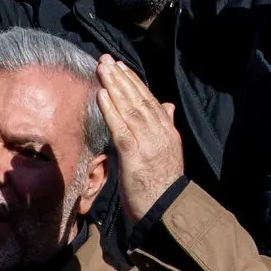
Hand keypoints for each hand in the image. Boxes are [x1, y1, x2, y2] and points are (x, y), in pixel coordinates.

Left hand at [94, 54, 184, 221]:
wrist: (167, 210)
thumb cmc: (162, 185)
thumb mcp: (168, 152)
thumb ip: (166, 127)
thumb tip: (168, 105)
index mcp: (168, 132)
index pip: (150, 100)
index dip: (134, 82)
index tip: (121, 66)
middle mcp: (161, 133)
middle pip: (140, 99)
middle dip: (122, 78)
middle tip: (107, 60)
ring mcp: (149, 143)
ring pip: (131, 108)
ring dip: (115, 86)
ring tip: (103, 69)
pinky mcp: (136, 155)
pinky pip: (121, 127)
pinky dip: (111, 109)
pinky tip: (102, 94)